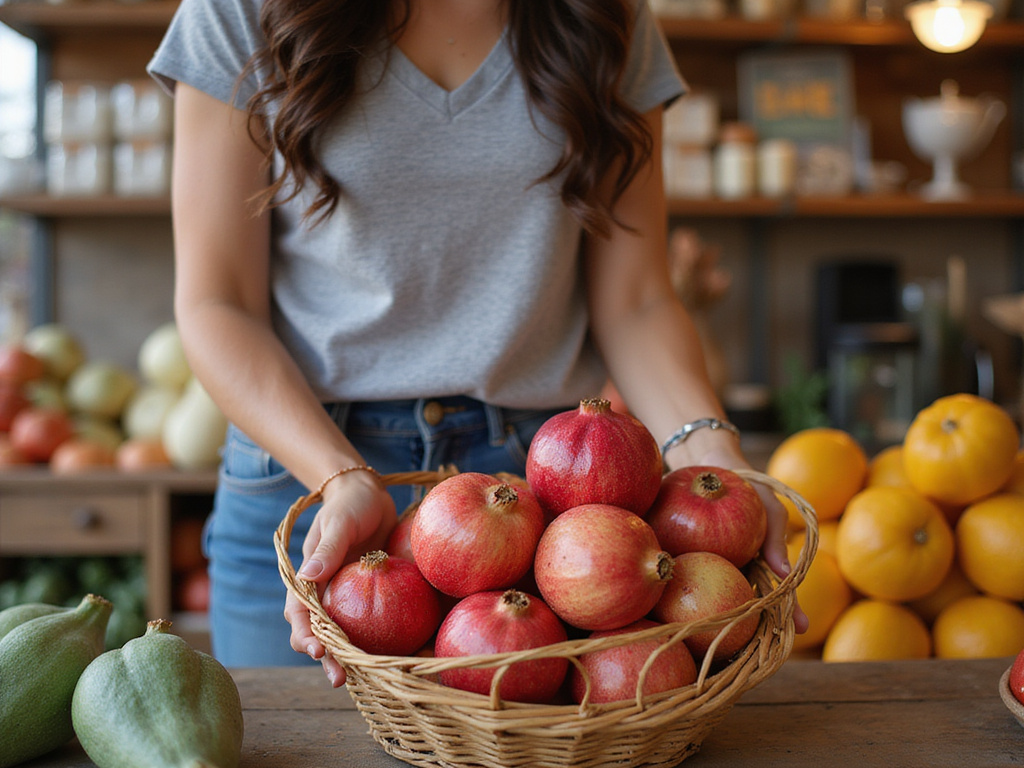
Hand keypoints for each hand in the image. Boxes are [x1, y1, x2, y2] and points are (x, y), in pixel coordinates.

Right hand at [284, 471, 396, 686]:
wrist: (371, 493)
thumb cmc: (351, 503)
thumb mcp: (340, 522)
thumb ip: (327, 548)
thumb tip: (308, 575)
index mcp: (309, 577)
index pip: (300, 612)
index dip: (305, 634)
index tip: (318, 649)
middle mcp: (324, 592)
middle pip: (318, 632)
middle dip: (325, 657)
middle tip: (340, 678)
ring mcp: (345, 597)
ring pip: (342, 633)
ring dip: (348, 656)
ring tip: (362, 679)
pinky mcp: (368, 596)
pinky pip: (368, 621)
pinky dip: (374, 639)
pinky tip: (389, 657)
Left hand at [686, 445, 809, 635]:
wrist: (706, 464)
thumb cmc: (746, 487)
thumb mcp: (767, 507)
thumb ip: (774, 538)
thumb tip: (785, 574)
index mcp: (760, 565)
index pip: (780, 592)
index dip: (791, 612)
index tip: (802, 630)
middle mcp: (736, 572)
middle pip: (746, 606)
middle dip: (751, 633)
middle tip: (752, 654)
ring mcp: (710, 568)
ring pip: (714, 599)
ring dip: (715, 624)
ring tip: (716, 652)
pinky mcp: (685, 560)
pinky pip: (684, 577)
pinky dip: (682, 591)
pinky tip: (672, 612)